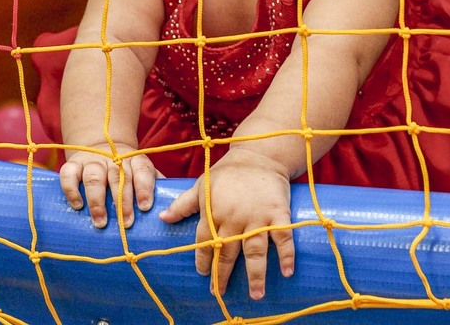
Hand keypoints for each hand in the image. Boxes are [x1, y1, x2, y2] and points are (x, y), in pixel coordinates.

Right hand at [59, 143, 159, 227]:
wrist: (102, 147)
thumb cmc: (128, 170)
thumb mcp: (143, 172)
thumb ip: (154, 185)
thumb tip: (169, 207)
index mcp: (135, 160)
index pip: (142, 170)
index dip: (144, 188)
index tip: (145, 207)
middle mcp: (114, 158)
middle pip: (119, 177)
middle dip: (123, 202)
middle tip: (126, 223)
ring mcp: (93, 160)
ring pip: (94, 177)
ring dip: (97, 201)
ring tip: (101, 222)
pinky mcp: (74, 164)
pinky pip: (69, 174)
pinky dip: (72, 190)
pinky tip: (78, 205)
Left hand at [159, 148, 294, 299]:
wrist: (260, 154)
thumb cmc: (228, 172)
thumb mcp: (201, 185)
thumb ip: (183, 204)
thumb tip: (162, 218)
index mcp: (213, 212)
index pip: (205, 242)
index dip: (203, 260)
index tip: (204, 275)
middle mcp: (234, 218)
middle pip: (227, 252)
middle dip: (223, 275)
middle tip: (221, 292)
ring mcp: (257, 217)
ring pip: (254, 251)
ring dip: (255, 274)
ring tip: (256, 295)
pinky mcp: (278, 213)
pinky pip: (283, 237)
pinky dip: (286, 255)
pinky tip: (287, 272)